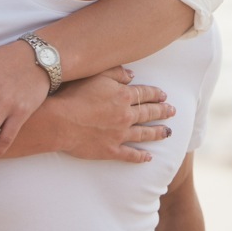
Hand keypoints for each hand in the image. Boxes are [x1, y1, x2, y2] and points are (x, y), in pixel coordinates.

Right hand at [49, 67, 174, 162]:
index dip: (156, 94)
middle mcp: (125, 115)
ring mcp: (120, 134)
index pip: (145, 94)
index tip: (164, 96)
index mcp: (123, 96)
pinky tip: (149, 157)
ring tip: (168, 132)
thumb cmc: (74, 95)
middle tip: (172, 112)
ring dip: (158, 132)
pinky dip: (140, 156)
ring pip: (144, 133)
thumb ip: (116, 73)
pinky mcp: (110, 150)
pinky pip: (130, 154)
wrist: (59, 121)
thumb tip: (132, 75)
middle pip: (148, 113)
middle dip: (162, 112)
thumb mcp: (96, 75)